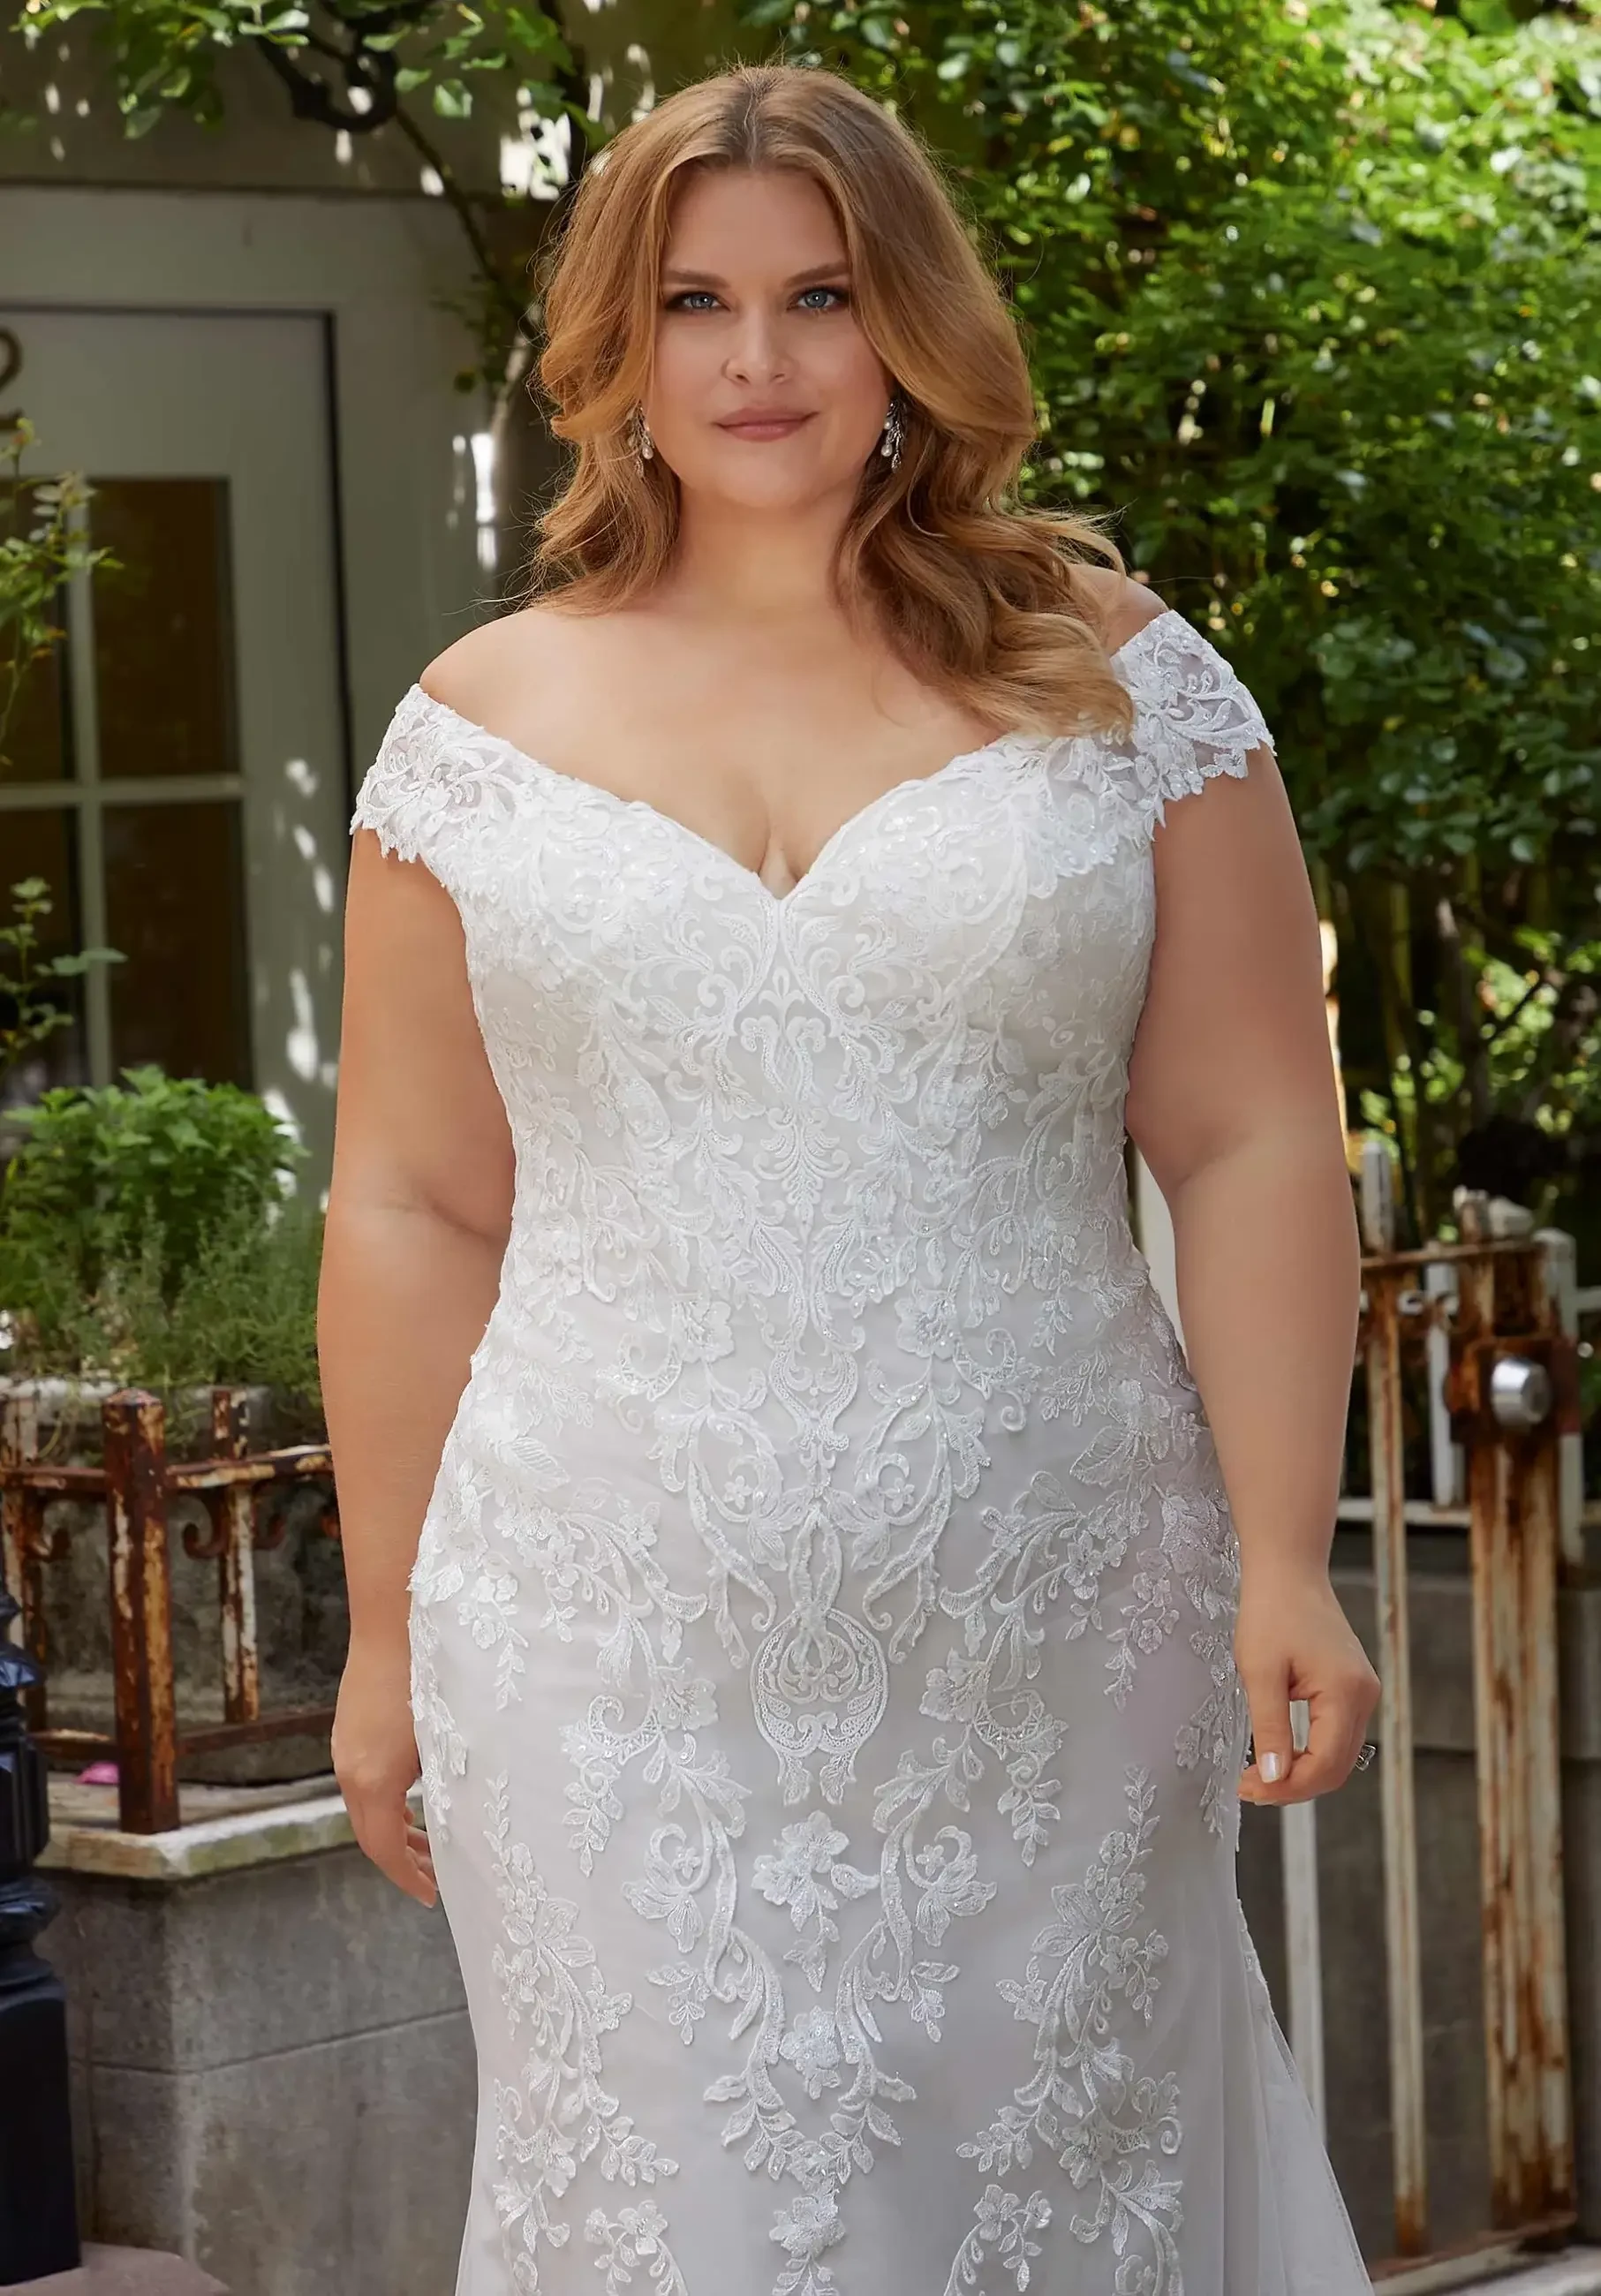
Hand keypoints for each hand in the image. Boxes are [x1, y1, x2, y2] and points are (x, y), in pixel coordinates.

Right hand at [332, 1638, 438, 1906]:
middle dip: (405, 1859)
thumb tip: (470, 1821)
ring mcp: (346, 1745)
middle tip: (439, 1877)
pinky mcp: (350, 1727)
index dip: (408, 1876)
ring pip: (366, 1806)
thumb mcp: (448, 1738)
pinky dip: (389, 1801)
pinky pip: (365, 1780)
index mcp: (373, 1779)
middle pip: (371, 1832)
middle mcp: (349, 1767)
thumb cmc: (432, 1673)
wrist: (395, 1615)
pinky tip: (419, 1794)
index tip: (433, 1897)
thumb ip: (450, 1784)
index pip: (383, 1848)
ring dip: (398, 1829)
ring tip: (435, 1842)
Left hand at [1234, 1563, 1379, 1805]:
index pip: (1325, 1765)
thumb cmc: (1271, 1612)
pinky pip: (1335, 1734)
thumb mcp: (1260, 1672)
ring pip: (1337, 1754)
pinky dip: (1308, 1752)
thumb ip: (1270, 1727)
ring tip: (1257, 1776)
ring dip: (1300, 1771)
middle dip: (1293, 1786)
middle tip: (1248, 1788)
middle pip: (1337, 1766)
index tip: (1247, 1789)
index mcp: (1346, 1693)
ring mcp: (1362, 1692)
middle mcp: (1365, 1697)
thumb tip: (1274, 1779)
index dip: (1287, 1787)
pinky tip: (1278, 1753)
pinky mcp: (1352, 1688)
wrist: (1288, 1571)